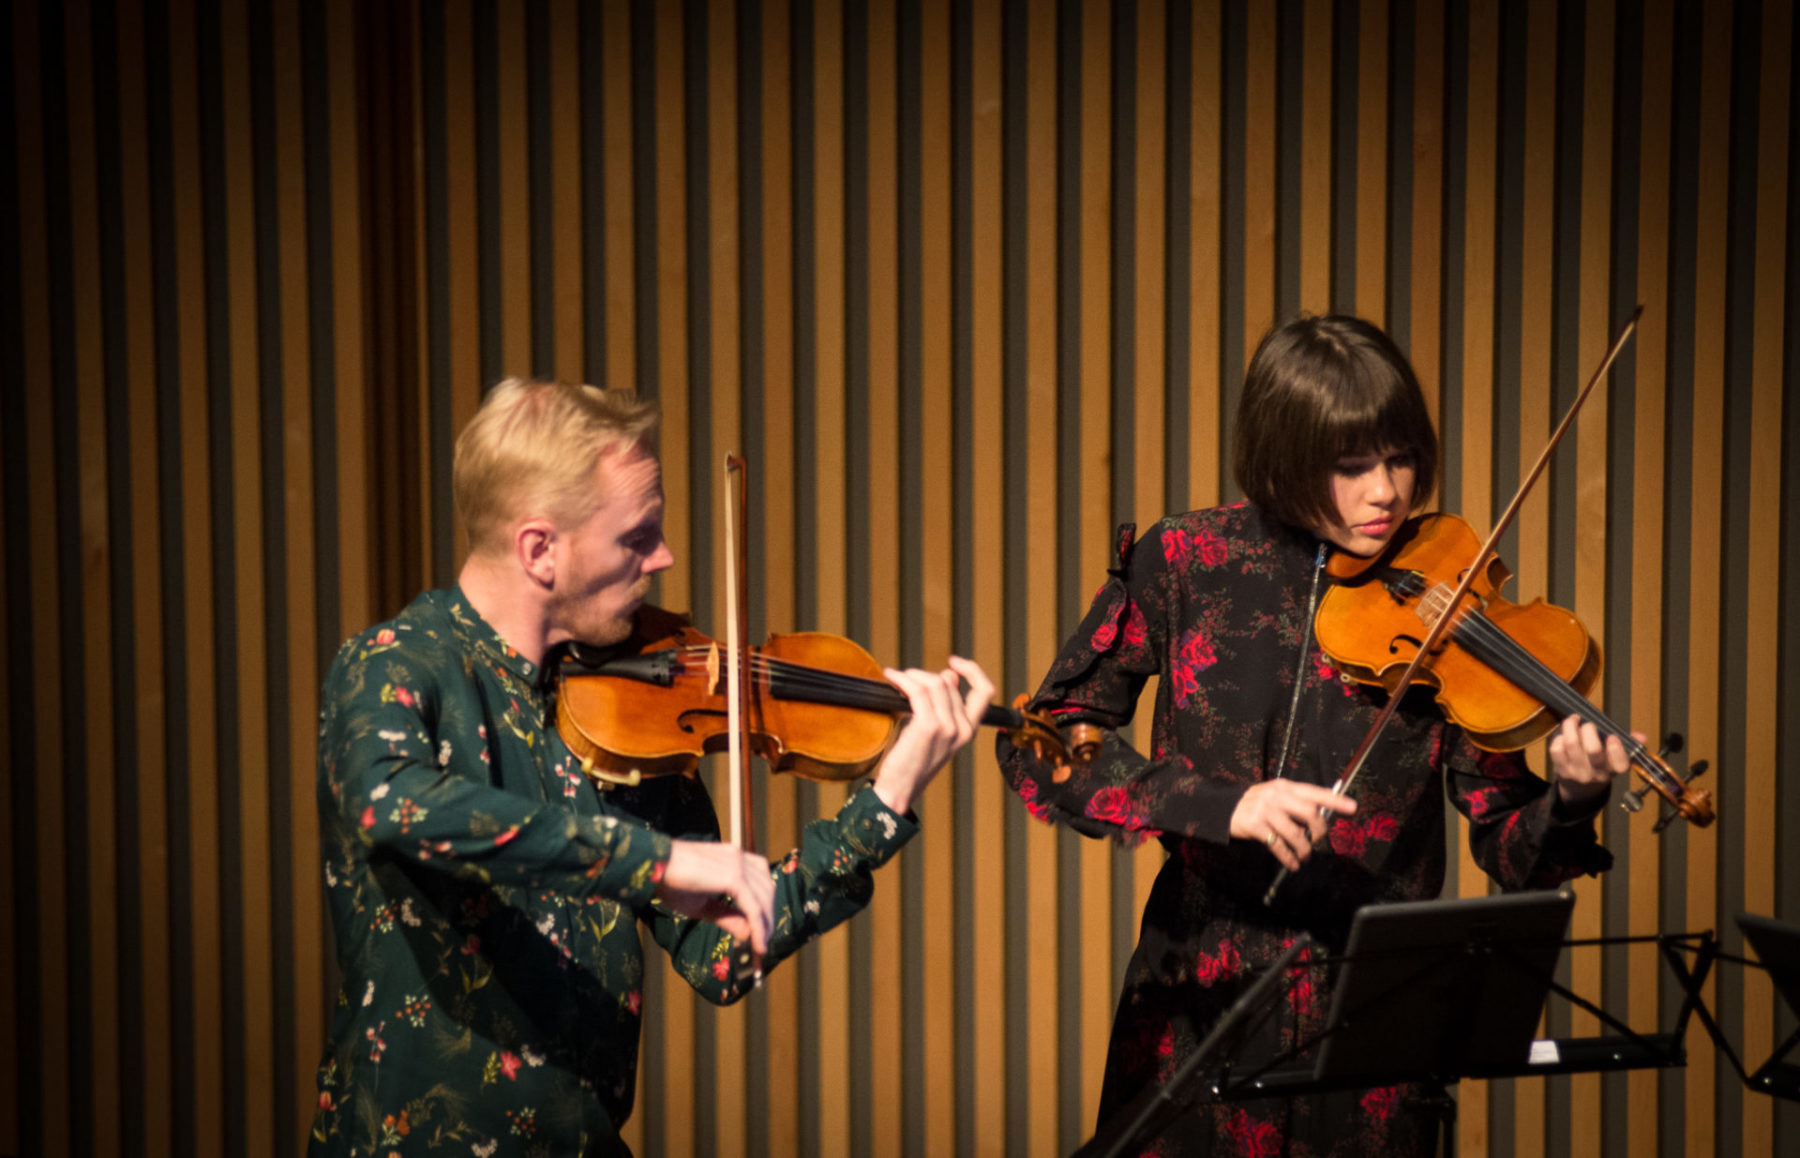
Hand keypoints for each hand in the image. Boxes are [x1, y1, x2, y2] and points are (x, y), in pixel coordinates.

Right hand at [656, 839, 777, 961]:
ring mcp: (738, 864)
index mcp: (732, 857)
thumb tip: (748, 933)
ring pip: (763, 898)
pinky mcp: (734, 876)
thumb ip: (726, 916)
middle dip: (768, 917)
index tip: (762, 929)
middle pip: (766, 889)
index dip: (764, 905)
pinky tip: (757, 943)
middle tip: (763, 941)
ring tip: (761, 945)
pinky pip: (753, 907)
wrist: (653, 867)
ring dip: (765, 924)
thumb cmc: (670, 882)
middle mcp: (738, 857)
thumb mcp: (701, 905)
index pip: (760, 881)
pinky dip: (759, 926)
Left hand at [870, 656, 994, 815]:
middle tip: (905, 679)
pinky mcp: (928, 726)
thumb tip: (949, 674)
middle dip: (924, 675)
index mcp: (969, 731)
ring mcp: (947, 728)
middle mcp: (963, 729)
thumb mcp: (937, 733)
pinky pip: (918, 690)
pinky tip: (891, 677)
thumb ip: (946, 705)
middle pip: (949, 683)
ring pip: (934, 683)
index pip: (985, 692)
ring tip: (897, 678)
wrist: (898, 790)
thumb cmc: (913, 762)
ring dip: (911, 675)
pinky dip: (903, 679)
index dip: (972, 671)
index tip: (953, 662)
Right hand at [1228, 780, 1357, 871]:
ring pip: (1296, 833)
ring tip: (1305, 856)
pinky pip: (1278, 845)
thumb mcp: (1274, 796)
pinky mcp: (1256, 826)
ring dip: (1304, 849)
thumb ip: (1295, 803)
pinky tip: (1293, 863)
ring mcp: (1266, 810)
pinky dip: (1288, 858)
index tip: (1352, 807)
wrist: (1223, 808)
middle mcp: (1277, 796)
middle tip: (1318, 840)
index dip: (1335, 800)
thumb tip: (1321, 818)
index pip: (1314, 792)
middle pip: (1309, 813)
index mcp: (1285, 787)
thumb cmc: (1255, 803)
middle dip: (1319, 830)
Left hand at [1546, 715, 1634, 806]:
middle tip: (1588, 724)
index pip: (1620, 764)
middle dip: (1589, 730)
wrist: (1581, 789)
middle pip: (1593, 750)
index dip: (1616, 749)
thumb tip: (1641, 736)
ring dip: (1571, 727)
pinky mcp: (1560, 769)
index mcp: (1614, 769)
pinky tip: (1563, 736)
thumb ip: (1629, 744)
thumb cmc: (1601, 764)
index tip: (1612, 736)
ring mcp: (1577, 772)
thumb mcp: (1617, 758)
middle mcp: (1596, 773)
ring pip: (1571, 744)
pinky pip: (1556, 748)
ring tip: (1573, 721)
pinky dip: (1558, 737)